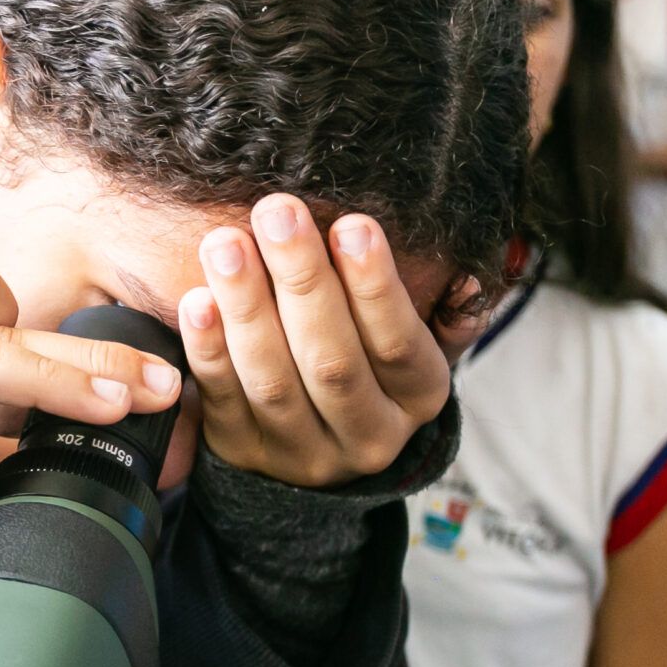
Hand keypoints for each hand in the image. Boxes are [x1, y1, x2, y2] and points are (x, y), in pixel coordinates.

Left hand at [180, 195, 457, 488]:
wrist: (319, 443)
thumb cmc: (372, 363)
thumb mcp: (418, 341)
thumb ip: (444, 309)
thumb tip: (469, 277)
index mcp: (418, 398)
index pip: (399, 345)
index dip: (375, 286)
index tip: (352, 224)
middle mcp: (367, 435)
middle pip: (332, 361)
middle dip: (303, 281)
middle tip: (276, 212)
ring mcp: (301, 452)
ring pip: (273, 381)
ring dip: (247, 307)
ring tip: (226, 244)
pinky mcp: (244, 454)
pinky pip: (223, 401)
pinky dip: (208, 350)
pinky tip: (197, 301)